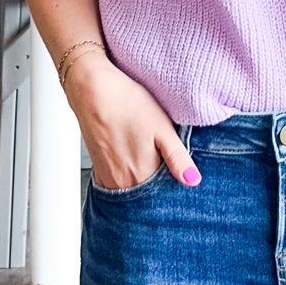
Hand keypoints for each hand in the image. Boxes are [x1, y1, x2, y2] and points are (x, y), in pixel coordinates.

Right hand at [62, 50, 199, 191]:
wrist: (93, 91)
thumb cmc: (127, 104)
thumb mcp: (162, 128)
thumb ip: (178, 158)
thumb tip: (193, 181)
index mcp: (142, 175)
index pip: (165, 192)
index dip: (175, 182)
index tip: (178, 168)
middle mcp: (122, 182)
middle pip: (148, 193)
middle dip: (159, 183)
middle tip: (161, 156)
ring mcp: (108, 178)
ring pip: (133, 188)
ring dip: (143, 179)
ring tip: (146, 154)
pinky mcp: (98, 169)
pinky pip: (117, 183)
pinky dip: (127, 176)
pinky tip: (131, 156)